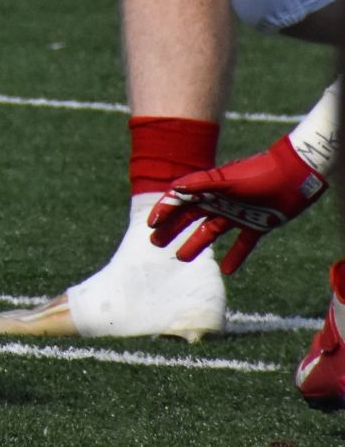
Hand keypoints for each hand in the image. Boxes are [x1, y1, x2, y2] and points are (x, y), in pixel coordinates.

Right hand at [149, 136, 328, 274]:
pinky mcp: (256, 225)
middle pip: (190, 217)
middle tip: (156, 243)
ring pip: (211, 232)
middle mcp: (220, 202)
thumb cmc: (258, 175)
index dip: (165, 210)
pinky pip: (242, 244)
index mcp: (209, 188)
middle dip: (172, 229)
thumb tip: (174, 190)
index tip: (152, 224)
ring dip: (196, 244)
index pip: (180, 200)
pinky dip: (235, 257)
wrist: (294, 177)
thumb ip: (201, 185)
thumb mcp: (227, 181)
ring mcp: (237, 214)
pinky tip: (227, 271)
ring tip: (181, 258)